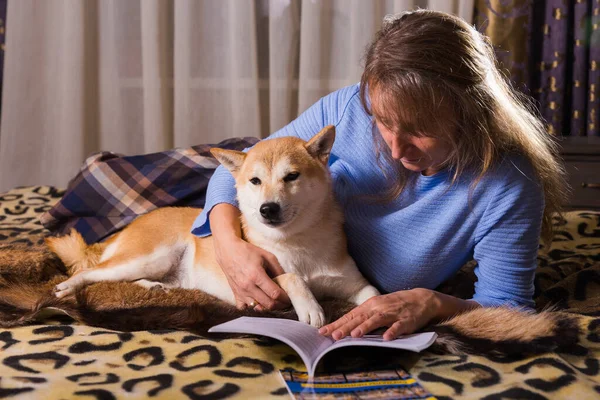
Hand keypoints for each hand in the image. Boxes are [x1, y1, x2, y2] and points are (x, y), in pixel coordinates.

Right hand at [214, 235, 289, 310]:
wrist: (228, 251)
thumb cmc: (248, 251)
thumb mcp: (267, 256)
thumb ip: (278, 270)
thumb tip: (286, 283)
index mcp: (256, 275)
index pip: (275, 293)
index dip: (285, 298)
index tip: (290, 298)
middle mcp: (247, 286)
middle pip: (268, 304)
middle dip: (280, 305)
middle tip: (285, 301)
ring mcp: (240, 291)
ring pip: (258, 308)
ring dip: (267, 306)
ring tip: (272, 300)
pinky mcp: (235, 294)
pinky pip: (244, 308)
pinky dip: (252, 306)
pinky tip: (257, 299)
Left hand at [318, 289, 438, 340]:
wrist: (421, 299)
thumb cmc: (395, 305)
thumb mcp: (377, 308)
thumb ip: (363, 317)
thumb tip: (344, 327)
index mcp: (370, 306)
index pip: (350, 316)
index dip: (337, 324)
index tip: (323, 332)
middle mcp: (378, 308)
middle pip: (360, 318)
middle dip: (346, 327)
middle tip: (333, 336)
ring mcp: (392, 314)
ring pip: (377, 320)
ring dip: (365, 328)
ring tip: (354, 335)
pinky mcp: (406, 320)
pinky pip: (398, 326)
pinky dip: (392, 331)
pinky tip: (386, 338)